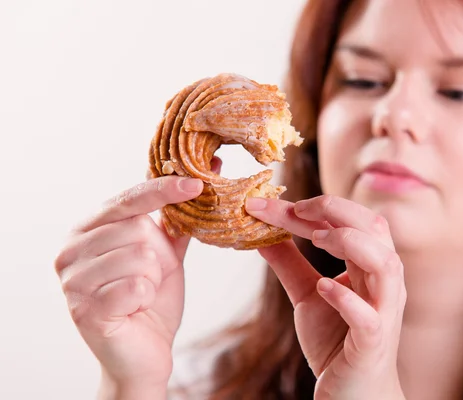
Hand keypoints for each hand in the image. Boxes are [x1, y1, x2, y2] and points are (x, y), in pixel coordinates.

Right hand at [54, 175, 203, 394]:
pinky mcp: (83, 309)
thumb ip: (177, 217)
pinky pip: (137, 286)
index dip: (163, 190)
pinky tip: (135, 310)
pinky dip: (146, 299)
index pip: (127, 199)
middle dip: (159, 258)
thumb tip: (209, 171)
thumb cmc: (153, 297)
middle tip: (150, 279)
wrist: (146, 350)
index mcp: (87, 230)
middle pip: (138, 229)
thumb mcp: (166, 252)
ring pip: (140, 257)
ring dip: (153, 280)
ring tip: (140, 295)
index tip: (196, 184)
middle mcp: (70, 250)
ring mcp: (72, 281)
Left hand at [245, 195, 406, 399]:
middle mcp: (383, 282)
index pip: (348, 222)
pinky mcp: (373, 343)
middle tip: (297, 208)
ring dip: (350, 243)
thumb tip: (262, 233)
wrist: (352, 395)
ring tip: (317, 239)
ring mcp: (383, 312)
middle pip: (376, 228)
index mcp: (369, 266)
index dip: (312, 207)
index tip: (267, 203)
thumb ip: (290, 264)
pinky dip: (346, 298)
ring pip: (385, 264)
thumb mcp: (308, 295)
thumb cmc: (337, 342)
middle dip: (337, 209)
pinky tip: (323, 287)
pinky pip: (368, 316)